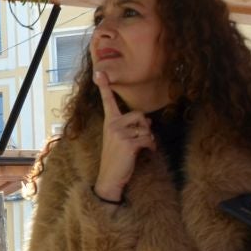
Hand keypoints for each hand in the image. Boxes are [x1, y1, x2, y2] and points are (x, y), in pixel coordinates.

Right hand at [93, 71, 152, 201]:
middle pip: (140, 115)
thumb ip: (132, 127)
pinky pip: (148, 139)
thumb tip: (149, 120)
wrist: (110, 178)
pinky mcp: (128, 143)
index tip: (99, 72)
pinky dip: (151, 146)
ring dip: (150, 138)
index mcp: (109, 122)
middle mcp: (112, 125)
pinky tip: (147, 152)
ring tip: (143, 147)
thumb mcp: (120, 139)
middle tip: (142, 137)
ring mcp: (119, 134)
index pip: (107, 101)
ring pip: (146, 128)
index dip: (105, 86)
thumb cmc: (117, 158)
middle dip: (146, 126)